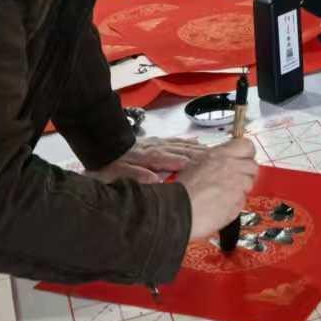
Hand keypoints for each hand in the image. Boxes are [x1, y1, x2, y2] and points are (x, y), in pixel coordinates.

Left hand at [90, 137, 206, 184]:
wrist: (101, 147)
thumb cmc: (110, 165)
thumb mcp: (117, 174)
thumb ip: (135, 175)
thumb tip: (154, 179)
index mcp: (150, 157)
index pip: (173, 160)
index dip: (188, 164)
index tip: (205, 168)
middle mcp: (157, 148)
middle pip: (182, 151)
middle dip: (200, 156)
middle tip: (219, 160)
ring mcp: (158, 143)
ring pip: (181, 145)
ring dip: (197, 149)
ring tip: (215, 153)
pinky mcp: (156, 142)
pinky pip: (176, 141)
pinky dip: (188, 142)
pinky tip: (198, 143)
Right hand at [175, 138, 258, 237]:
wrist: (180, 210)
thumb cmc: (183, 188)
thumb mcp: (197, 162)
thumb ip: (216, 159)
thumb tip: (225, 159)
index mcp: (222, 154)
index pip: (247, 146)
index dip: (246, 153)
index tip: (243, 158)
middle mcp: (234, 167)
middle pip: (253, 166)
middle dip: (246, 173)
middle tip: (234, 179)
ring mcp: (238, 186)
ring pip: (249, 184)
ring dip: (240, 188)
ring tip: (223, 194)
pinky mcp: (238, 203)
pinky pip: (243, 200)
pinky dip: (235, 203)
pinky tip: (221, 204)